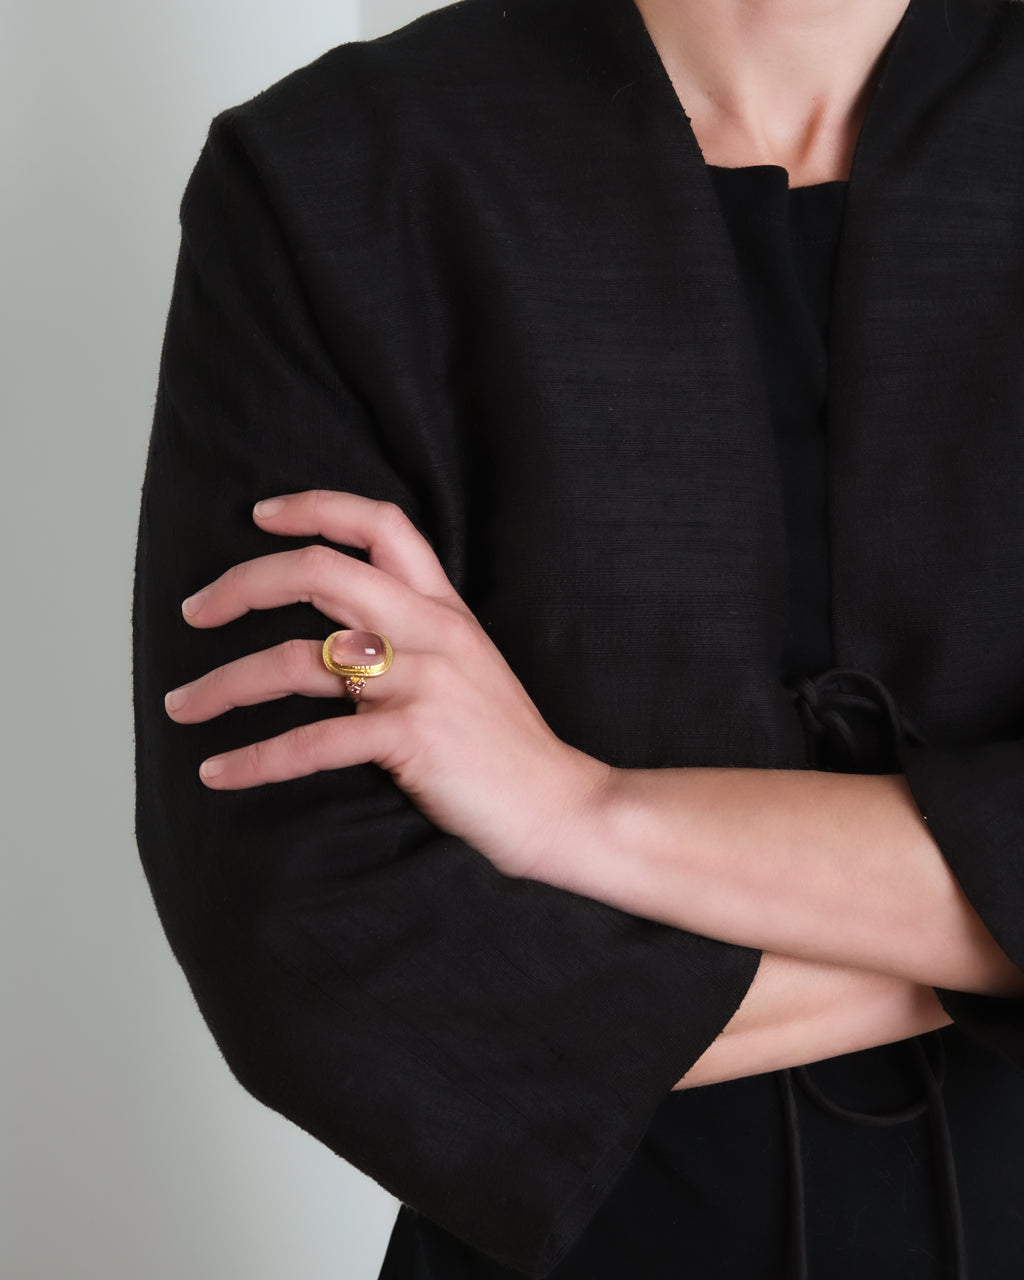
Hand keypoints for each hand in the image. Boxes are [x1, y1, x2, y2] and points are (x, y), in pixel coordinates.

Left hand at [163, 489, 611, 879]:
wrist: (561, 806)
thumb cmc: (505, 746)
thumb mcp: (465, 668)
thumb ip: (409, 637)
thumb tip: (330, 632)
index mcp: (443, 608)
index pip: (379, 525)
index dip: (314, 508)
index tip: (259, 515)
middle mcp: (430, 631)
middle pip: (319, 573)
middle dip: (240, 585)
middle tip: (193, 611)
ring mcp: (420, 682)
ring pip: (295, 660)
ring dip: (223, 684)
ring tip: (182, 706)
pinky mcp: (411, 738)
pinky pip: (310, 742)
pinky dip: (254, 759)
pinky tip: (219, 772)